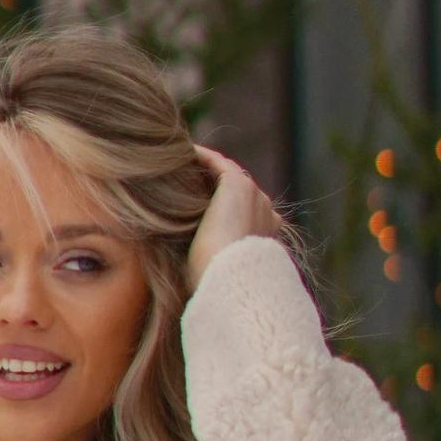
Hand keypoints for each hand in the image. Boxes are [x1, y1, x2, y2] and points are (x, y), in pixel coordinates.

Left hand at [187, 145, 281, 281]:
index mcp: (265, 233)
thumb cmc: (217, 284)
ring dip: (203, 168)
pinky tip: (177, 156)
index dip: (219, 205)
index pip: (243, 210)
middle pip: (236, 189)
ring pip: (225, 173)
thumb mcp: (217, 270)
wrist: (229, 277)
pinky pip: (215, 162)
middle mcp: (265, 210)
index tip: (192, 204)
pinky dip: (197, 157)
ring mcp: (254, 194)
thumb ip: (210, 260)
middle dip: (210, 184)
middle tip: (179, 181)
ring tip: (176, 166)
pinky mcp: (237, 183)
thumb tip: (184, 268)